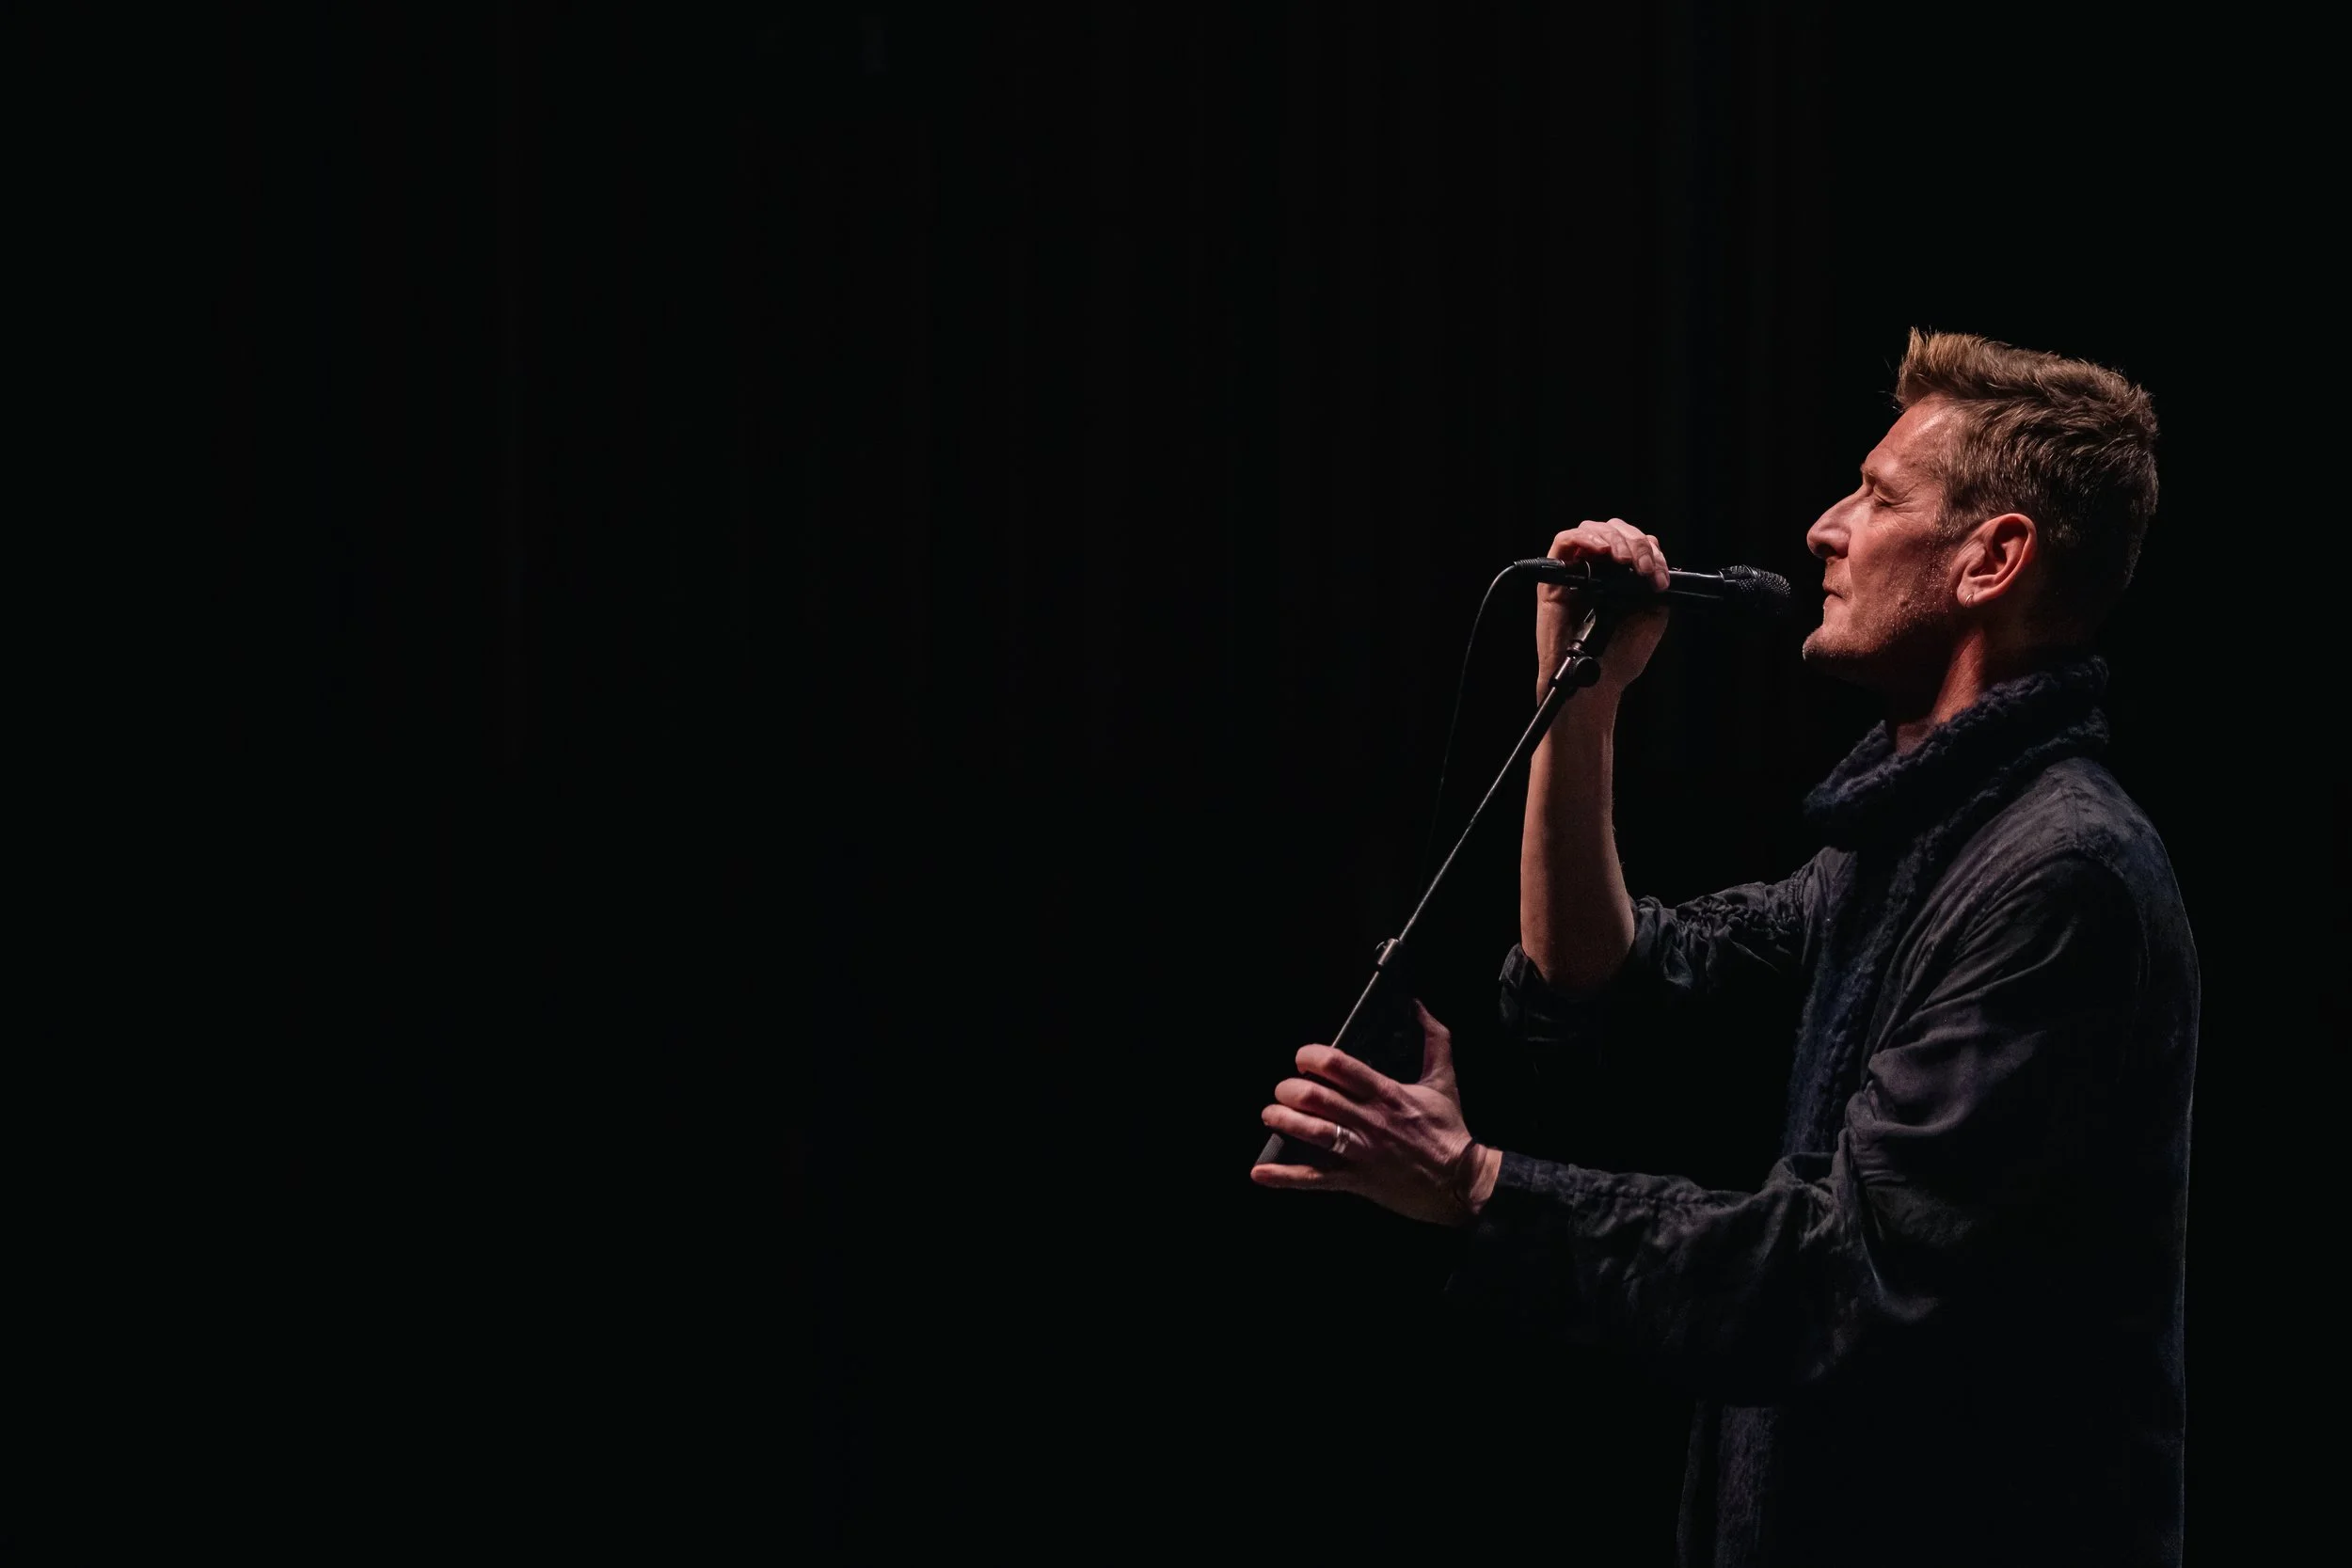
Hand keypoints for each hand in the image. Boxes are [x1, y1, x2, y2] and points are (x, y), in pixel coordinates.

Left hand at [1251, 1002, 1502, 1226]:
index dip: (1312, 1058)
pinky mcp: (1358, 1179)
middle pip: (1316, 1097)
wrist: (1463, 1182)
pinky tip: (1260, 1172)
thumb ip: (1434, 1040)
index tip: (1303, 1059)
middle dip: (1290, 1090)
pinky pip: (1315, 1178)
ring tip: (1270, 1115)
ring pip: (1312, 1132)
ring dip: (1283, 1121)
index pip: (1339, 1066)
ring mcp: (1362, 1151)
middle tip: (1283, 1090)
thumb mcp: (1445, 1081)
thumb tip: (1419, 1006)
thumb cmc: (1450, 1130)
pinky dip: (1285, 1176)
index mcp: (1387, 1092)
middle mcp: (1370, 1119)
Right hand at [1536, 519, 1671, 700]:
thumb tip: (1656, 561)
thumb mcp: (1651, 616)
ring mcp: (1574, 574)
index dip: (1650, 549)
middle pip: (1613, 530)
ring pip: (1591, 530)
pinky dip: (1585, 538)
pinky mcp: (1554, 580)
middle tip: (1645, 568)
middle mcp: (1596, 571)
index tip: (1659, 575)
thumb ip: (1652, 587)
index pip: (1633, 543)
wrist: (1597, 683)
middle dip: (1635, 542)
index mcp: (1620, 578)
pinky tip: (1603, 550)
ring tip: (1625, 559)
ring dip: (1614, 538)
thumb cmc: (1619, 657)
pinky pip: (1563, 542)